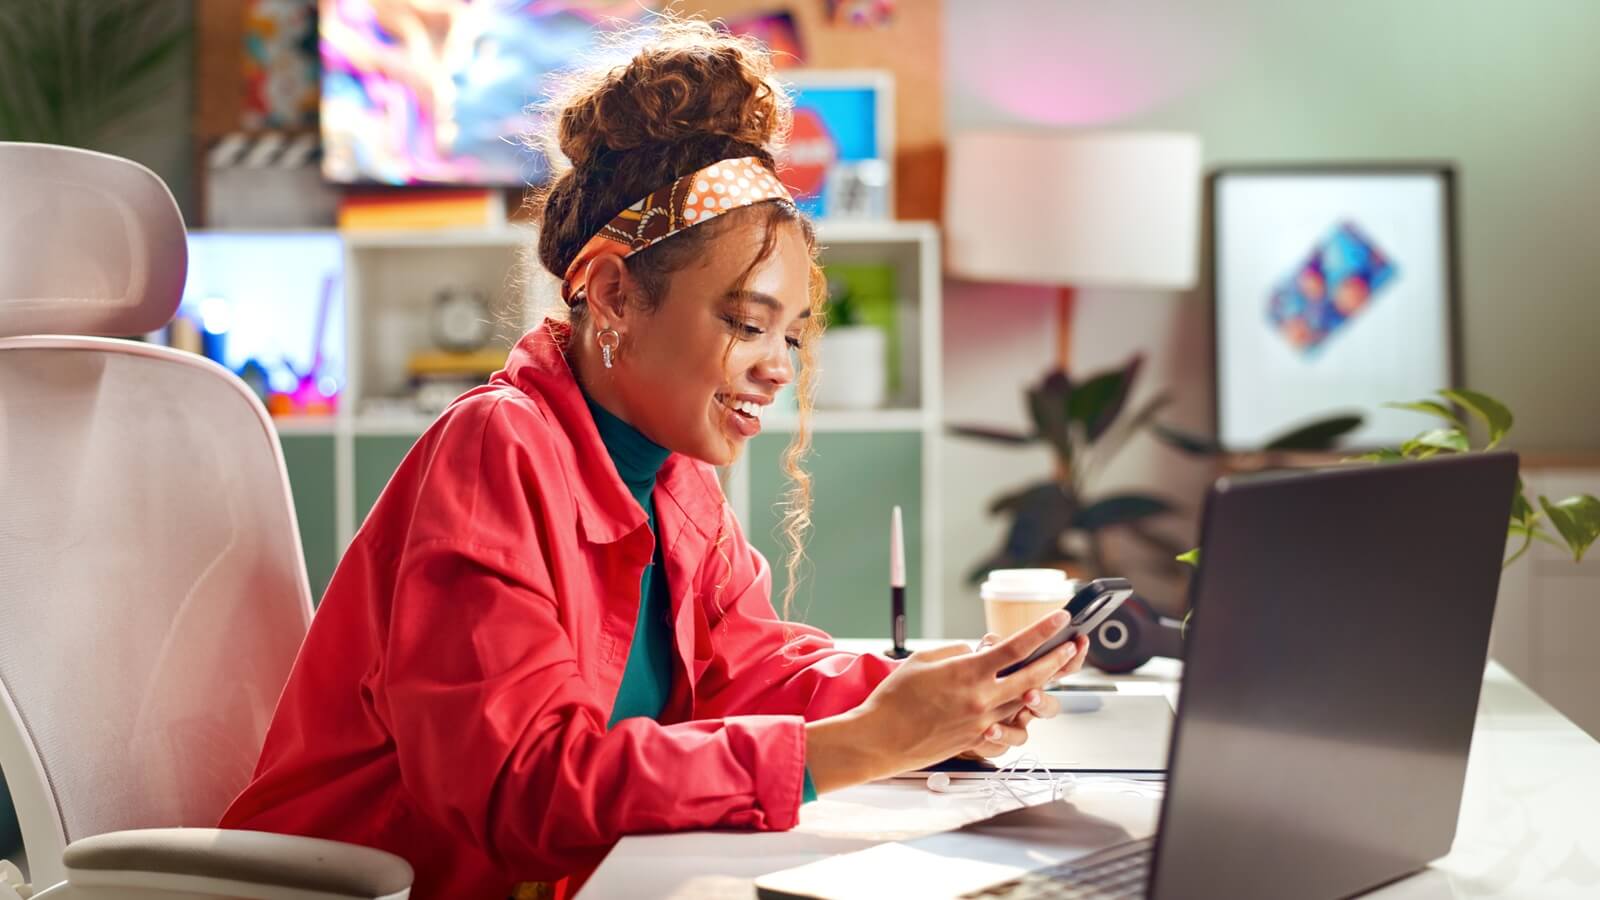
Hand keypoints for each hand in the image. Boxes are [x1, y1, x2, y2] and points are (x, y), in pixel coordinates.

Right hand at [805, 611, 1082, 791]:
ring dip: (1040, 687)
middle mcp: (982, 698)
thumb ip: (957, 652)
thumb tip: (978, 652)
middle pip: (1034, 676)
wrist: (881, 739)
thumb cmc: (895, 698)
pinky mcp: (976, 740)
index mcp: (969, 673)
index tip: (1059, 617)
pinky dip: (1016, 718)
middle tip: (1072, 646)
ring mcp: (982, 722)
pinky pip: (1008, 730)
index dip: (1043, 630)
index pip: (1016, 647)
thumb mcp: (923, 660)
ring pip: (1025, 703)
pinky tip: (1018, 710)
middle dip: (1058, 659)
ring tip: (1048, 675)